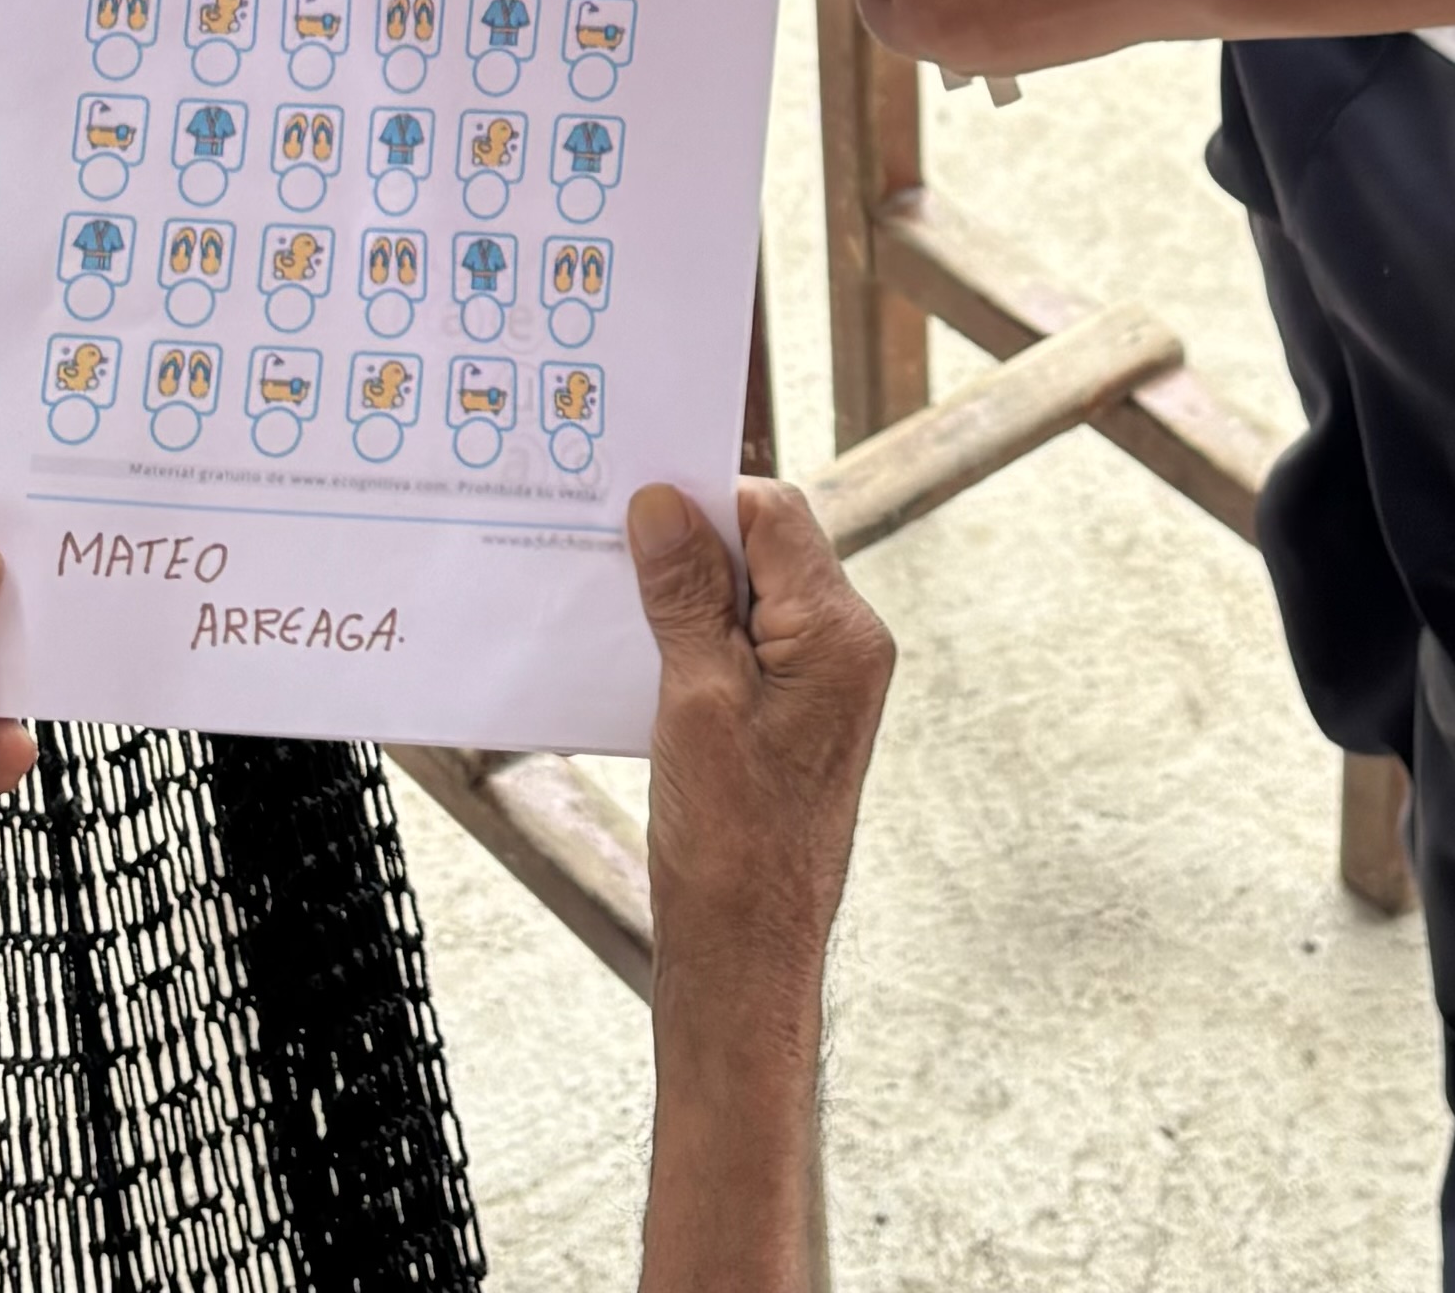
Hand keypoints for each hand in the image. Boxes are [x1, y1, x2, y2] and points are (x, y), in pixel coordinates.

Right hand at [630, 479, 893, 1001]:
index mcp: (839, 634)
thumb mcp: (696, 700)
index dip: (702, 498)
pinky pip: (744, 643)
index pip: (773, 514)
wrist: (747, 958)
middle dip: (688, 541)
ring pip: (749, 595)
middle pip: (764, 548)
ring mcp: (824, 684)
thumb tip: (662, 504)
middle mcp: (845, 648)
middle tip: (609, 540)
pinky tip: (639, 651)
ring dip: (684, 592)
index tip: (632, 497)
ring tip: (614, 599)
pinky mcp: (795, 716)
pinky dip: (693, 636)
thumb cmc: (730, 843)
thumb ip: (685, 594)